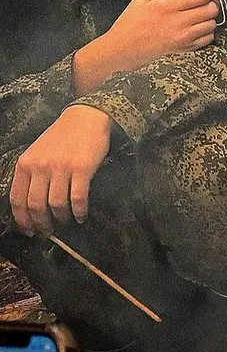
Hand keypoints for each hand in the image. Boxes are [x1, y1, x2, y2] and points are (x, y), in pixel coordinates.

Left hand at [11, 106, 111, 233]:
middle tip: (49, 232)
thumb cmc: (61, 138)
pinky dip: (80, 212)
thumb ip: (32, 175)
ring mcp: (60, 168)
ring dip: (62, 218)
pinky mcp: (81, 169)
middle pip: (36, 205)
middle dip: (42, 224)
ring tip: (67, 221)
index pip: (17, 199)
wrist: (85, 120)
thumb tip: (33, 205)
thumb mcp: (37, 154)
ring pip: (56, 204)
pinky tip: (82, 216)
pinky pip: (78, 198)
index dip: (22, 220)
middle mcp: (40, 167)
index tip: (29, 231)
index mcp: (25, 164)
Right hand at [93, 0, 221, 76]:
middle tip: (206, 1)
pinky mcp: (186, 47)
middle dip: (211, 3)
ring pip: (212, 24)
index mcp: (167, 6)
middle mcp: (178, 21)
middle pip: (210, 10)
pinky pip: (208, 38)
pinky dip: (207, 31)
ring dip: (210, 17)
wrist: (127, 46)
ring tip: (200, 14)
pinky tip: (197, 27)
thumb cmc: (132, 22)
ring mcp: (184, 36)